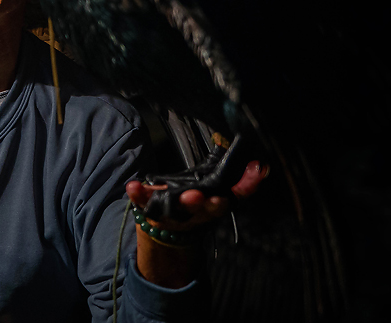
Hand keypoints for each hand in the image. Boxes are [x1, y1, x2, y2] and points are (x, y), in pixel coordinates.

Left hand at [125, 160, 268, 287]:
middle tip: (202, 195)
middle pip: (205, 208)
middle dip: (206, 202)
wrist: (168, 228)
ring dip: (178, 201)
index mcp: (215, 205)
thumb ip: (236, 181)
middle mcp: (197, 213)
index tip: (254, 170)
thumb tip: (257, 163)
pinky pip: (143, 202)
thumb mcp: (217, 192)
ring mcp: (173, 213)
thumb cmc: (196, 203)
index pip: (234, 196)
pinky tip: (133, 186)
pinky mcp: (151, 210)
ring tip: (175, 193)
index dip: (246, 186)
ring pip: (177, 209)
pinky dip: (139, 195)